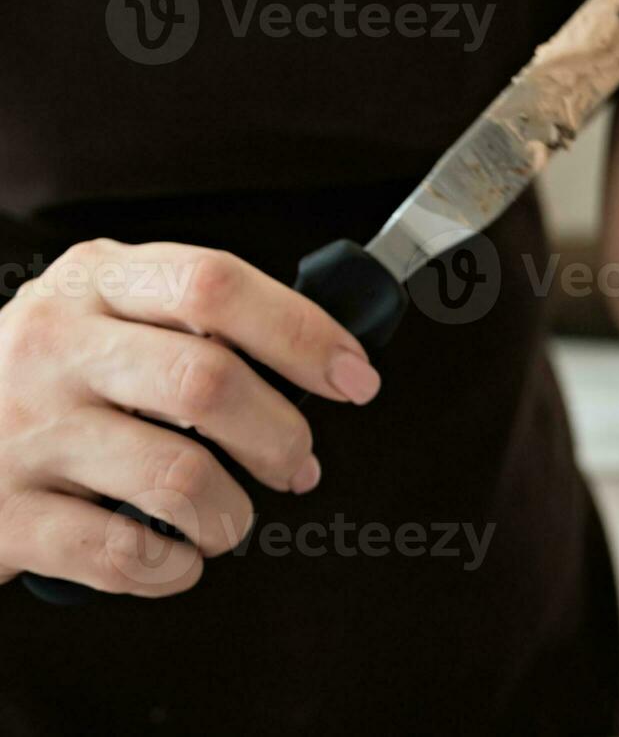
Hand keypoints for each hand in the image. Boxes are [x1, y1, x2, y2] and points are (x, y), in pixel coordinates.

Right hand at [0, 240, 377, 596]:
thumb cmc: (48, 380)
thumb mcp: (105, 313)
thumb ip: (196, 319)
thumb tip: (326, 355)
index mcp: (94, 282)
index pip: (215, 285)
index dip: (303, 333)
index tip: (354, 377)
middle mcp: (52, 345)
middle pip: (207, 383)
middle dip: (281, 436)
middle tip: (298, 464)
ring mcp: (21, 431)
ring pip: (178, 475)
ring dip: (233, 513)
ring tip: (228, 518)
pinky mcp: (3, 516)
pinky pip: (125, 552)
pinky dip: (174, 567)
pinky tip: (173, 555)